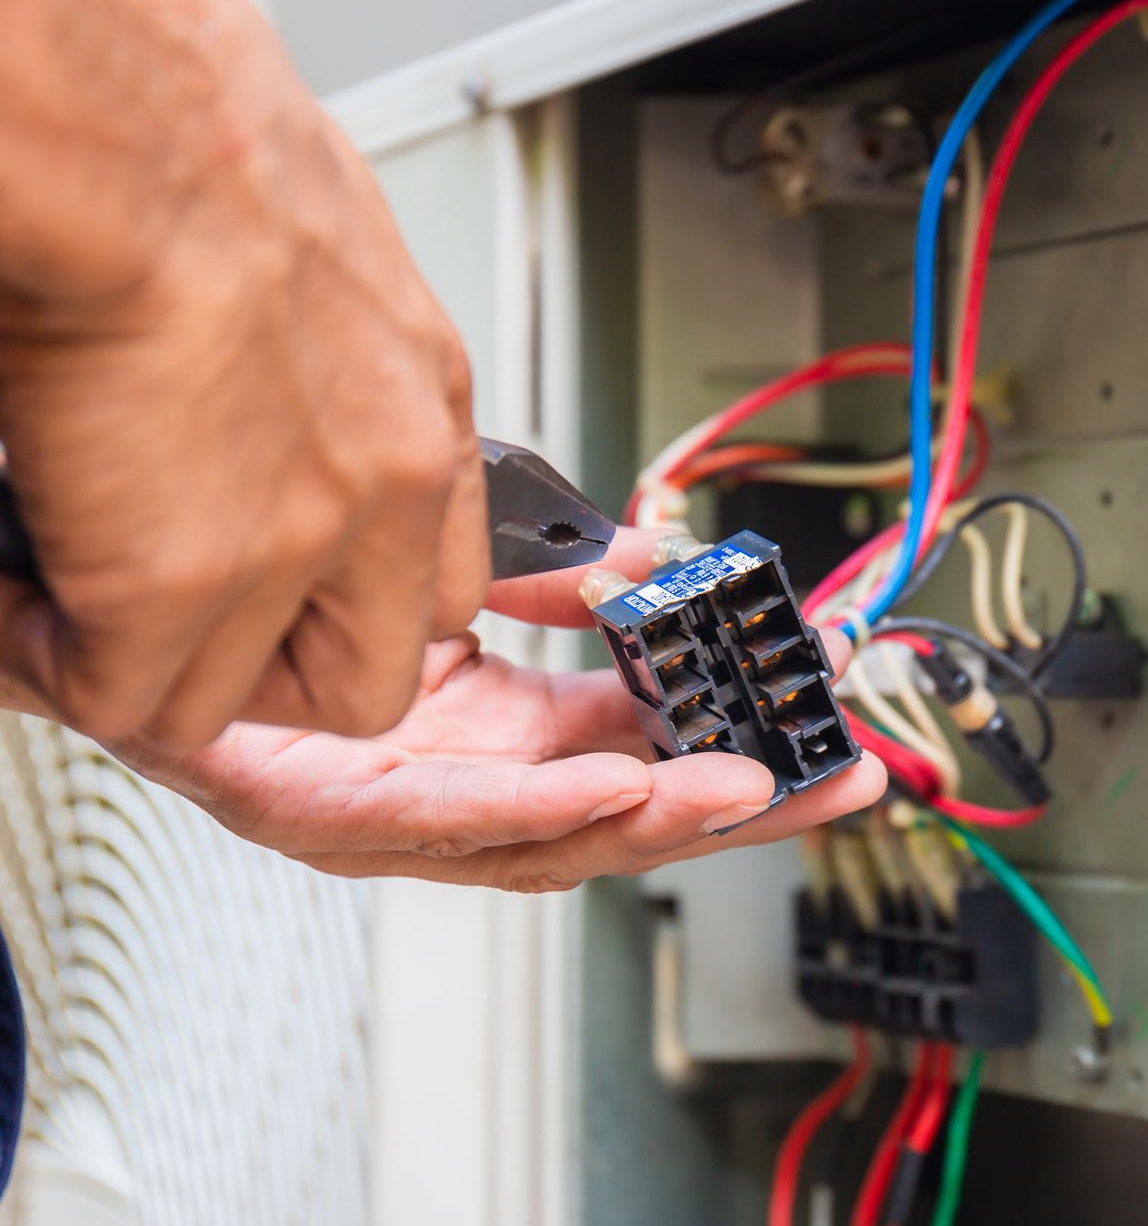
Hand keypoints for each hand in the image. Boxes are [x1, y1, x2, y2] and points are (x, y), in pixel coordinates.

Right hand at [0, 0, 488, 748]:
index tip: (287, 607)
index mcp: (419, 400)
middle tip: (170, 636)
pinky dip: (51, 661)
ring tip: (64, 604)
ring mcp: (300, 544)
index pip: (443, 580)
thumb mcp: (320, 244)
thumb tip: (264, 370)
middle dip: (266, 675)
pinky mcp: (184, 579)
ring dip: (139, 667)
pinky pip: (119, 691)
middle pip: (372, 672)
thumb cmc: (188, 126)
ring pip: (234, 697)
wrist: (123, 120)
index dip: (352, 611)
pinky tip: (19, 600)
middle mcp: (389, 484)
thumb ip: (321, 340)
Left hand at [108, 528, 886, 890]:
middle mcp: (437, 779)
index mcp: (478, 728)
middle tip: (828, 778)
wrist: (66, 578)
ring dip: (660, 816)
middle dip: (733, 803)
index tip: (813, 728)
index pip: (631, 751)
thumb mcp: (440, 552)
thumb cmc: (255, 572)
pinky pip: (440, 819)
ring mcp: (376, 807)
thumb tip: (647, 563)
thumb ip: (544, 569)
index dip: (731, 745)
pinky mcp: (308, 809)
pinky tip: (620, 786)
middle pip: (609, 814)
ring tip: (749, 791)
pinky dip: (540, 809)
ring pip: (542, 837)